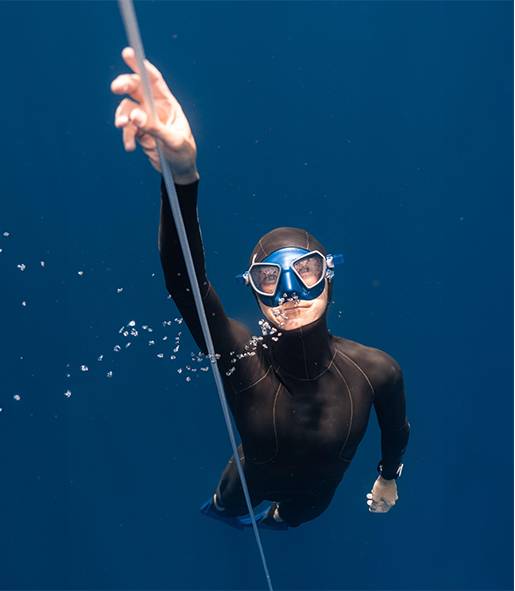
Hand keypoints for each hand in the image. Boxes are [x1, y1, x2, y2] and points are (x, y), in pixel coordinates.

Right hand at [111, 47, 198, 183]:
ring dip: (122, 117)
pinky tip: (130, 147)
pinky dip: (126, 136)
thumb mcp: (174, 141)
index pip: (154, 80)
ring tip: (121, 127)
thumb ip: (156, 128)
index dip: (142, 66)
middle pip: (135, 89)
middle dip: (124, 85)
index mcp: (168, 103)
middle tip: (115, 88)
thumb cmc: (183, 153)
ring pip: (126, 109)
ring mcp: (144, 119)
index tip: (129, 54)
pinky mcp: (137, 132)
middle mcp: (154, 107)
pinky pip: (126, 129)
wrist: (178, 170)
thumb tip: (135, 117)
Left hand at [366, 475, 397, 512]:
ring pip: (383, 497)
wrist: (386, 475)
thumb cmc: (381, 488)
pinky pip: (384, 492)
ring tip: (368, 495)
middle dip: (374, 502)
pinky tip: (373, 490)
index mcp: (391, 502)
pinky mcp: (391, 487)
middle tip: (368, 502)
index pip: (384, 509)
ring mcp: (393, 492)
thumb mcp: (376, 497)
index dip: (376, 510)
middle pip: (383, 503)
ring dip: (375, 497)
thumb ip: (374, 504)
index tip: (370, 508)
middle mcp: (393, 498)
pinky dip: (379, 493)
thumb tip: (373, 509)